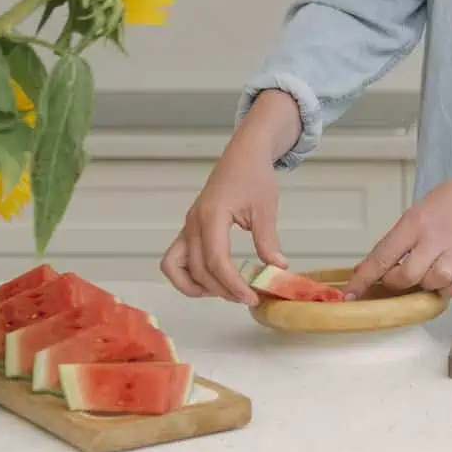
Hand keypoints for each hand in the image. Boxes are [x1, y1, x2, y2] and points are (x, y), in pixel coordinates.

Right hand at [161, 92, 299, 303]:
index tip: (252, 297)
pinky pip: (176, 259)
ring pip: (174, 267)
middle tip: (248, 297)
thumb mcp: (265, 209)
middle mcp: (193, 224)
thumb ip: (267, 241)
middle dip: (222, 290)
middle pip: (198, 269)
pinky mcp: (189, 229)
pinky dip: (188, 275)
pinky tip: (212, 280)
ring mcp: (187, 226)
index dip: (233, 284)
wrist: (243, 154)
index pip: (216, 261)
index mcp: (212, 217)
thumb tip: (277, 269)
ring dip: (196, 286)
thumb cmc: (254, 177)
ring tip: (225, 291)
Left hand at [345, 150, 451, 299]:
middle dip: (396, 283)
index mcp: (416, 222)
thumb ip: (397, 241)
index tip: (351, 293)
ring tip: (423, 275)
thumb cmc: (447, 201)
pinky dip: (446, 290)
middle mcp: (436, 238)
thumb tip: (370, 269)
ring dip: (423, 285)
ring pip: (434, 282)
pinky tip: (443, 280)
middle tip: (395, 279)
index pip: (384, 255)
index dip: (365, 277)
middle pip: (409, 275)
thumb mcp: (415, 213)